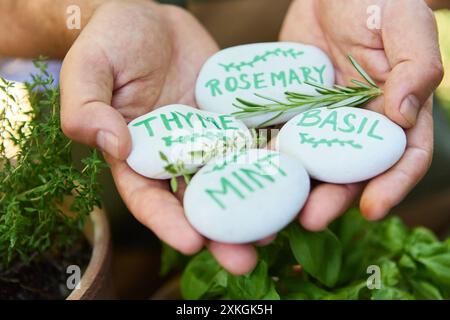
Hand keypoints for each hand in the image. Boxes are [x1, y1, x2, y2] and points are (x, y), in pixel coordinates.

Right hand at [60, 0, 257, 273]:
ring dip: (254, 209)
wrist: (154, 19)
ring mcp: (210, 140)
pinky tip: (295, 181)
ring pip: (232, 180)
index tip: (189, 244)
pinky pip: (256, 143)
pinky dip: (273, 163)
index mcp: (137, 155)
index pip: (148, 198)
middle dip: (219, 233)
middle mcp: (177, 156)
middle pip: (198, 202)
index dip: (166, 222)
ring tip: (277, 231)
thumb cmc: (113, 39)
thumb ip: (86, 106)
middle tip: (244, 260)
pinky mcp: (237, 120)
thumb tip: (113, 144)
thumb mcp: (89, 66)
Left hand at [280, 0, 443, 227]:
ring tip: (277, 209)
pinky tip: (250, 170)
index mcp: (395, 112)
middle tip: (311, 219)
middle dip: (333, 198)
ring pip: (312, 164)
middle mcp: (359, 125)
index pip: (404, 158)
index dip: (392, 186)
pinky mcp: (289, 113)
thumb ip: (416, 66)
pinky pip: (278, 138)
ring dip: (297, 189)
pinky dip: (267, 156)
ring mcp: (321, 122)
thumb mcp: (403, 24)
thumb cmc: (374, 1)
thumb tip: (405, 116)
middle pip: (351, 172)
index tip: (372, 209)